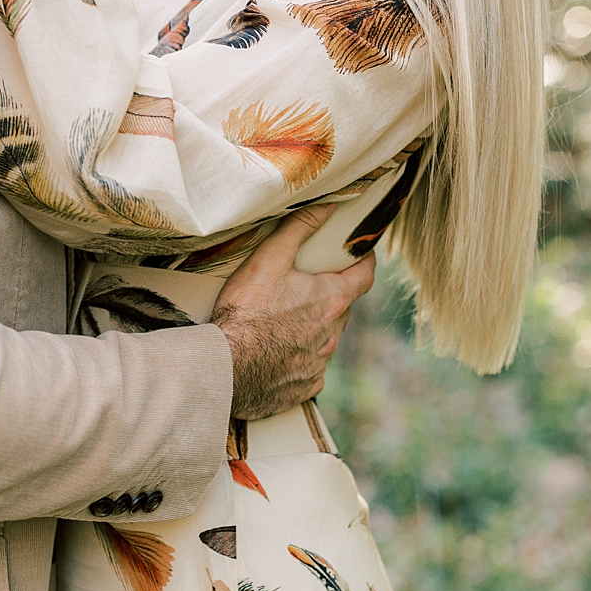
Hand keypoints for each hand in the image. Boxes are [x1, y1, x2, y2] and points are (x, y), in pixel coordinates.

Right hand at [211, 204, 376, 420]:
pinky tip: (276, 354)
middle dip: (331, 296)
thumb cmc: (246, 310)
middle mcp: (333, 334)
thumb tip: (331, 203)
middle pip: (343, 308)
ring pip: (326, 340)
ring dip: (313, 329)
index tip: (360, 255)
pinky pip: (310, 370)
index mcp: (332, 300)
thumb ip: (301, 227)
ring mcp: (320, 363)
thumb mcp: (271, 258)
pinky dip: (299, 359)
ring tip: (284, 322)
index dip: (364, 262)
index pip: (365, 276)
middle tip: (308, 286)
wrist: (225, 366)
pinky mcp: (304, 387)